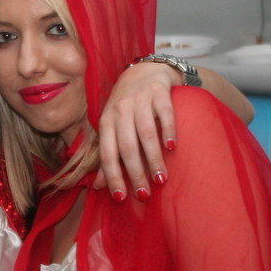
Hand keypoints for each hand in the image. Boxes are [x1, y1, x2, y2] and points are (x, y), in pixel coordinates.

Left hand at [93, 61, 176, 200]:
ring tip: (161, 179)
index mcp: (106, 122)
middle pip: (127, 147)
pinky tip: (172, 147)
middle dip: (135, 173)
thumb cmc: (126, 107)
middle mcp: (120, 111)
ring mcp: (139, 100)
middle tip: (144, 195)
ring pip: (145, 133)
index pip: (107, 154)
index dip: (113, 176)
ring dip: (153, 159)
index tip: (121, 198)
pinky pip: (164, 113)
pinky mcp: (159, 92)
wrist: (143, 72)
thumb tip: (98, 187)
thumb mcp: (112, 129)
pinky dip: (168, 130)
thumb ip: (108, 157)